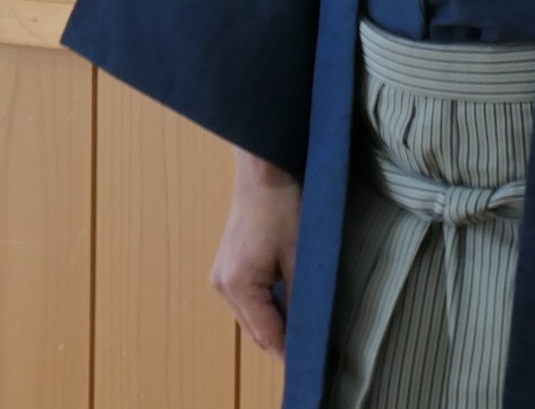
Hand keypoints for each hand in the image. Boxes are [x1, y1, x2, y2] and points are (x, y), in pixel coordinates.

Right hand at [213, 149, 301, 355]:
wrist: (263, 170)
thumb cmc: (282, 205)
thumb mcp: (299, 254)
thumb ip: (300, 296)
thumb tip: (309, 327)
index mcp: (237, 285)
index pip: (265, 334)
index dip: (288, 352)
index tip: (310, 363)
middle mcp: (223, 286)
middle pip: (255, 329)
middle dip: (281, 342)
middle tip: (312, 351)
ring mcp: (222, 276)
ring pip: (252, 316)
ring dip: (274, 324)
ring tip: (304, 332)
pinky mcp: (228, 266)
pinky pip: (249, 299)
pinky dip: (267, 307)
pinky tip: (288, 306)